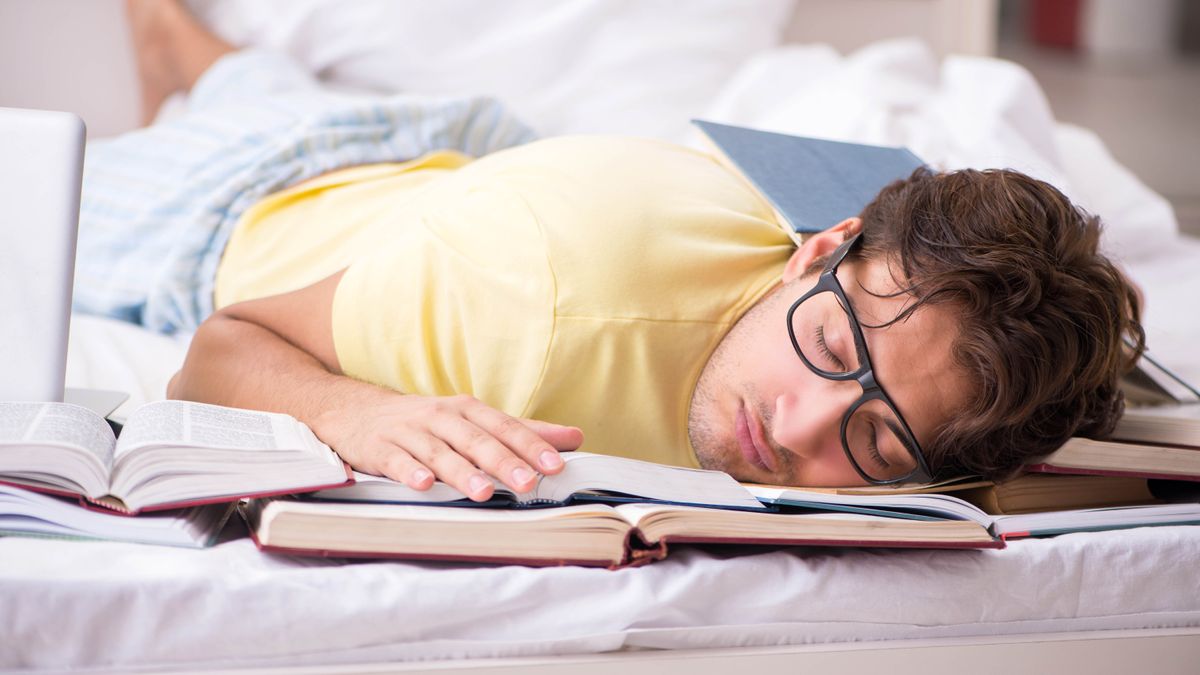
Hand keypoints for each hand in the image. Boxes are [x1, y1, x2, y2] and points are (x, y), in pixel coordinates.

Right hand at [310, 391, 582, 501]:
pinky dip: (411, 471)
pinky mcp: (381, 449)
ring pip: (440, 452)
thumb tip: (574, 438)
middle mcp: (441, 417)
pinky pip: (398, 461)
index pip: (505, 427)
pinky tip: (424, 485)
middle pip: (476, 439)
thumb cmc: (426, 421)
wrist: (356, 411)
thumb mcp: (472, 421)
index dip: (531, 446)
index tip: (555, 466)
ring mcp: (410, 432)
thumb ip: (521, 432)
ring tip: (483, 492)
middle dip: (503, 461)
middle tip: (527, 483)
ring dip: (461, 471)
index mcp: (468, 410)